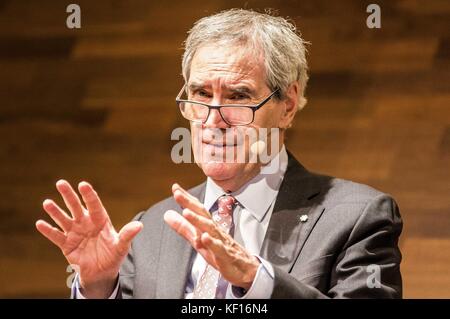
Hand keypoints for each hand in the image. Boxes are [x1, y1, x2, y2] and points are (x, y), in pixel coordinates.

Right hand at [35, 180, 142, 297]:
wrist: (102, 272)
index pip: (94, 204)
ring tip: (47, 203)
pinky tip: (40, 223)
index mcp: (100, 220)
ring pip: (64, 219)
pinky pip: (56, 236)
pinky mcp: (66, 244)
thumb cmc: (113, 255)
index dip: (88, 194)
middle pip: (76, 207)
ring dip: (55, 211)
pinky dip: (48, 231)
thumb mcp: (121, 246)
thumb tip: (139, 225)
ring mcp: (75, 232)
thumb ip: (127, 235)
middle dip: (69, 195)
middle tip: (61, 183)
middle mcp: (86, 223)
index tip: (83, 184)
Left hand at [164, 183, 259, 290]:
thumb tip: (168, 215)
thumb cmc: (222, 253)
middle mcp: (216, 232)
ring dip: (198, 220)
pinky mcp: (226, 257)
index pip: (198, 209)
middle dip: (190, 204)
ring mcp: (222, 243)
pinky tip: (204, 237)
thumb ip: (184, 228)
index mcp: (209, 227)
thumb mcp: (199, 241)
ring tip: (186, 212)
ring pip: (210, 229)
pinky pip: (219, 249)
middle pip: (203, 215)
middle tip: (178, 194)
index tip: (176, 188)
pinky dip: (211, 243)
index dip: (187, 199)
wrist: (246, 270)